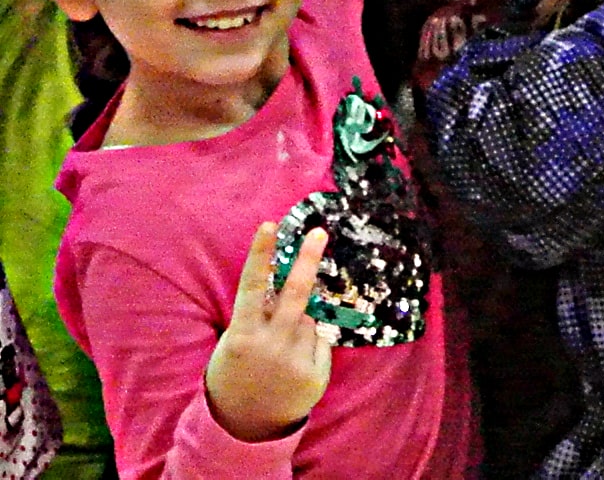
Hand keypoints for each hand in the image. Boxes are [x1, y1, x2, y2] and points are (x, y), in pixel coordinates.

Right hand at [204, 222, 332, 444]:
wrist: (243, 426)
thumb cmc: (237, 372)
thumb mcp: (235, 344)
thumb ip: (258, 317)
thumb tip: (284, 287)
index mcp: (242, 336)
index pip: (251, 287)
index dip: (260, 254)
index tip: (269, 224)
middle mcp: (269, 346)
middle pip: (295, 294)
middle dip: (308, 260)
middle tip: (320, 232)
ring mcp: (293, 361)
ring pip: (308, 322)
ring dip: (297, 329)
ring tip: (278, 355)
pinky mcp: (315, 375)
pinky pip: (320, 343)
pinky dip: (310, 348)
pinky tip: (291, 368)